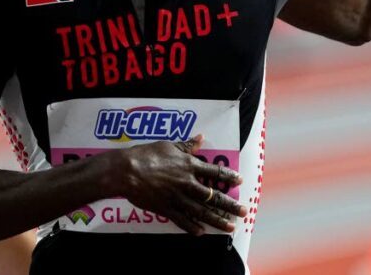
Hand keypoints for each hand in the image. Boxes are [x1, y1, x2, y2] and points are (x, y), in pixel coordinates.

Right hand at [115, 134, 246, 234]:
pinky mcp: (166, 208)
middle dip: (230, 205)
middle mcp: (187, 182)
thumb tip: (200, 137)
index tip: (240, 181)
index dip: (228, 176)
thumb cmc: (146, 154)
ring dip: (217, 220)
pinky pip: (182, 220)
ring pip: (202, 211)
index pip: (214, 172)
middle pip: (214, 196)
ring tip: (230, 227)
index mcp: (189, 165)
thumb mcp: (168, 145)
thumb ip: (186, 145)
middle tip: (244, 212)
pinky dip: (192, 227)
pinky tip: (202, 232)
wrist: (127, 171)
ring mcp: (177, 197)